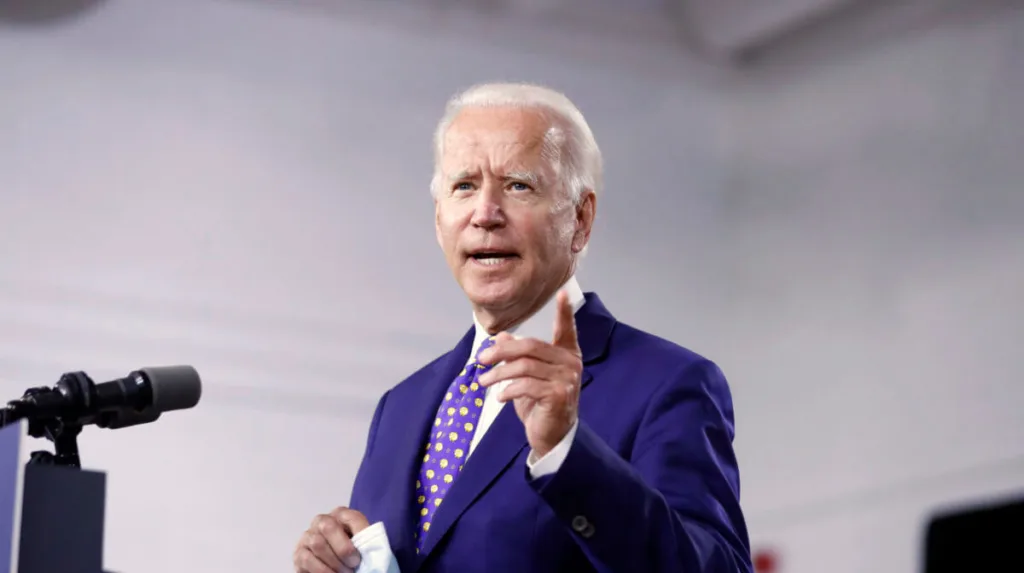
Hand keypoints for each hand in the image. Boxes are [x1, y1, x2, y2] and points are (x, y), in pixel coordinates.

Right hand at [293, 507, 369, 572]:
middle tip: (352, 566)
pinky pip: (307, 559)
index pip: (352, 518)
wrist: (335, 564)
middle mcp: (322, 521)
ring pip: (317, 543)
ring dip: (333, 563)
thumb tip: (370, 548)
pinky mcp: (298, 553)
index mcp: (341, 515)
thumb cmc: (351, 554)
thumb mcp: (361, 545)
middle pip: (328, 527)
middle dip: (342, 549)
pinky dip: (321, 570)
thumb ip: (365, 540)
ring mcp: (308, 536)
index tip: (360, 556)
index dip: (358, 536)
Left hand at [478, 290, 582, 457]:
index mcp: (567, 354)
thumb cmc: (540, 404)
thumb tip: (501, 335)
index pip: (567, 329)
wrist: (552, 436)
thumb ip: (518, 356)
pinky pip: (526, 385)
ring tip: (483, 381)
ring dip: (498, 373)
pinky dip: (508, 389)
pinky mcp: (559, 395)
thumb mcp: (526, 378)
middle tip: (480, 359)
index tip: (562, 292)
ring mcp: (567, 379)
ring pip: (524, 366)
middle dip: (501, 351)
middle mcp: (571, 364)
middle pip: (531, 346)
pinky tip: (499, 396)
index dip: (565, 312)